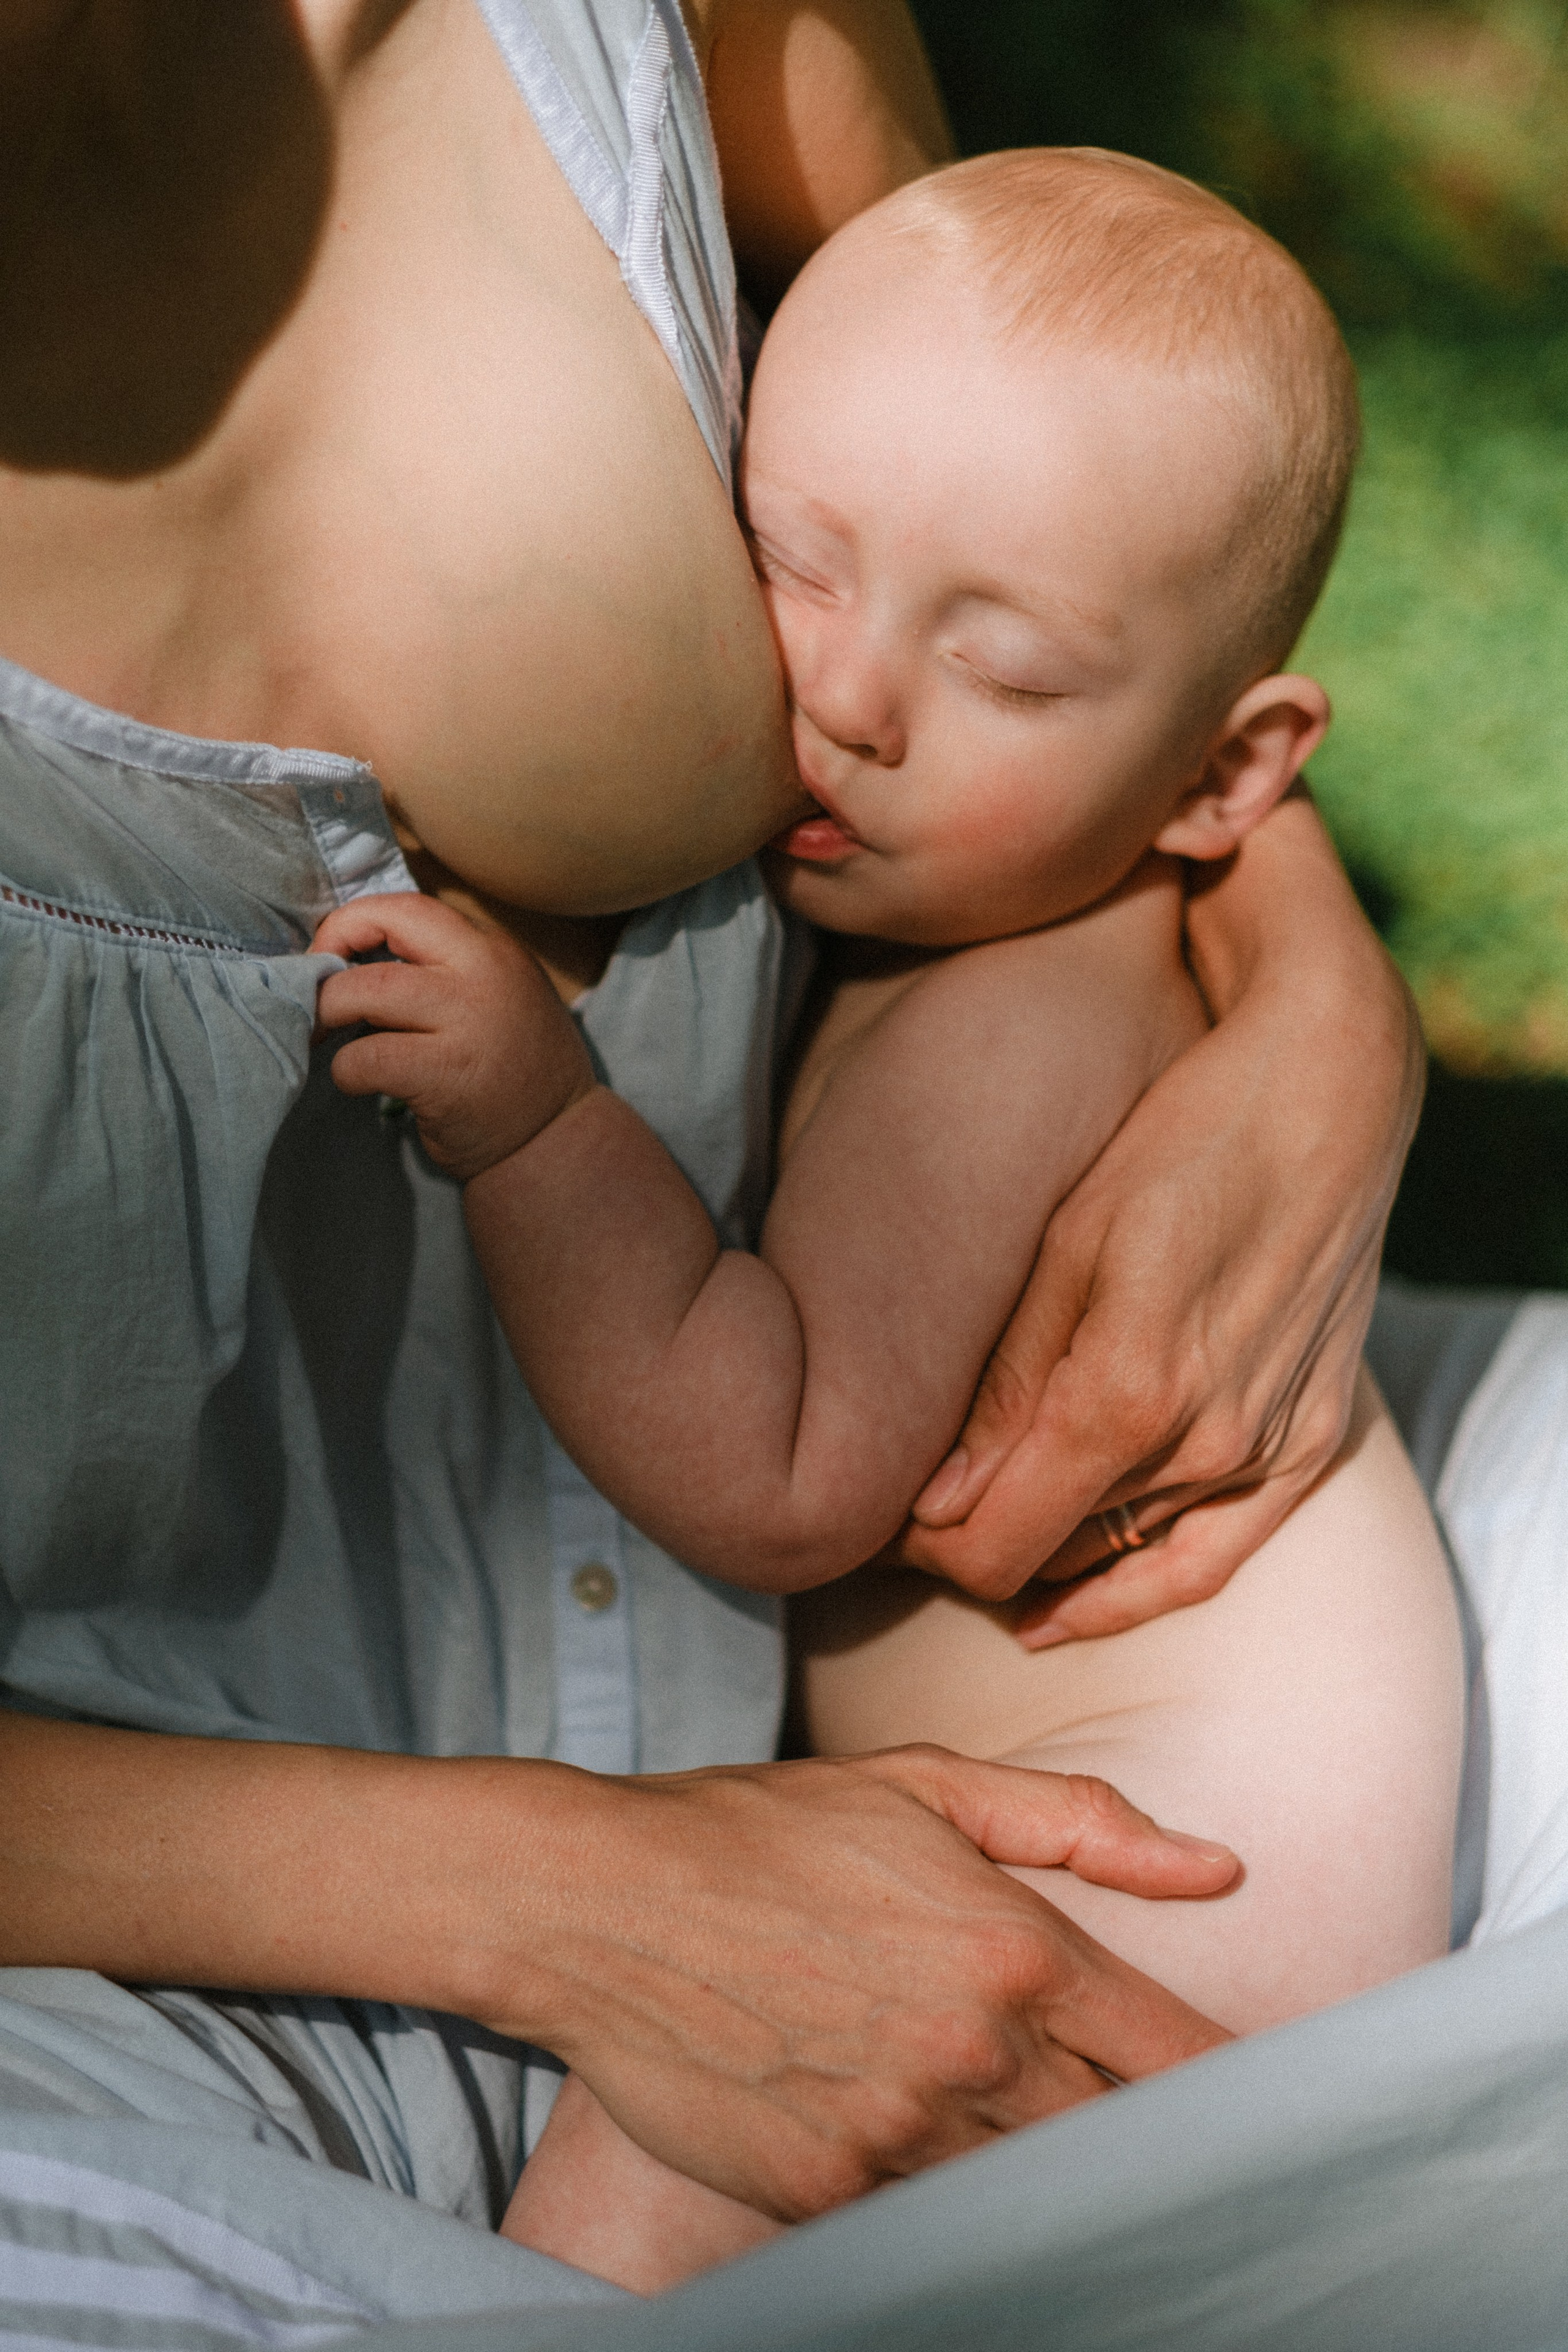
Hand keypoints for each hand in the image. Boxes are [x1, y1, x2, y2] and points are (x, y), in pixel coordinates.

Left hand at [312, 893, 593, 1181]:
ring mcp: (466, 1024)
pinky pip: (365, 1058)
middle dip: (330, 970)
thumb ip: (444, 968)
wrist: (557, 1139)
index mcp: (493, 949)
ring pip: (362, 993)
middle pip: (380, 937)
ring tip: (329, 1039)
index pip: (407, 908)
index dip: (353, 924)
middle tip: (319, 1003)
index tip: (332, 956)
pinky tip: (358, 1081)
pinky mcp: (446, 1076)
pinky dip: (345, 1070)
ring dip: (328, 1015)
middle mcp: (484, 975)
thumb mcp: (499, 994)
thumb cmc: (514, 1068)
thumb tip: (352, 957)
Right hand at [532, 1748, 1234, 2220]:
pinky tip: (900, 2131)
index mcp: (1014, 1946)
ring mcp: (900, 2131)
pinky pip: (921, 2214)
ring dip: (1033, 2159)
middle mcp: (974, 2049)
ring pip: (1025, 2185)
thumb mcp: (925, 1783)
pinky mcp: (826, 2189)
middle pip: (1116, 2138)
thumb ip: (1081, 1822)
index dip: (1231, 2086)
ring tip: (996, 2108)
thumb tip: (1219, 1866)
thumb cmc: (766, 1828)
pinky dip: (932, 2185)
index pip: (1176, 2052)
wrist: (601, 1899)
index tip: (1259, 2104)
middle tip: (1126, 2116)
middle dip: (1135, 2133)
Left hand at [892, 799, 1422, 1639]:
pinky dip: (1137, 1591)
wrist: (1325, 1093)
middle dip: (970, 1548)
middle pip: (1051, 1557)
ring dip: (1044, 1558)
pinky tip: (1067, 1609)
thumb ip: (1006, 1385)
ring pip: (1123, 1557)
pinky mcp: (1311, 1443)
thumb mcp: (1063, 1243)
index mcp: (1125, 1393)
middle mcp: (1204, 1443)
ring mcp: (1268, 1451)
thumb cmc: (1176, 1144)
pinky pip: (1215, 1559)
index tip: (882, 1520)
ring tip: (972, 1532)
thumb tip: (936, 1505)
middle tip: (910, 1519)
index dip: (925, 1551)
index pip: (996, 1543)